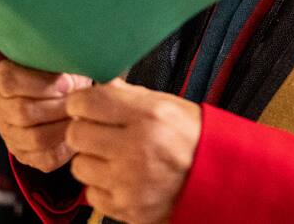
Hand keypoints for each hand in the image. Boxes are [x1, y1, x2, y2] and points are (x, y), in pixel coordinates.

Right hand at [0, 60, 91, 172]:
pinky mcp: (24, 155)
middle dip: (56, 108)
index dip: (41, 84)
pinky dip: (65, 148)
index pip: (10, 83)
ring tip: (79, 117)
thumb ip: (61, 63)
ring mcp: (9, 133)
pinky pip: (45, 158)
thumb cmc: (62, 73)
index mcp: (3, 78)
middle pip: (22, 112)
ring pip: (35, 138)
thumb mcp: (59, 62)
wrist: (63, 97)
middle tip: (78, 104)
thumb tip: (68, 80)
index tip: (67, 83)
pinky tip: (75, 133)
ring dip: (62, 128)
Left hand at [66, 79, 200, 223]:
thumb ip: (126, 94)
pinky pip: (90, 194)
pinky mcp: (127, 208)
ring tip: (111, 156)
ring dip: (91, 159)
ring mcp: (130, 183)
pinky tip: (118, 177)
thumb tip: (96, 84)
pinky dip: (101, 186)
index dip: (79, 102)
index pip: (87, 103)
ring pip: (79, 166)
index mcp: (146, 116)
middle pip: (76, 134)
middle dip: (83, 129)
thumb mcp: (164, 103)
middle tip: (97, 130)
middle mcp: (136, 150)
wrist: (217, 178)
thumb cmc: (191, 137)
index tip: (82, 105)